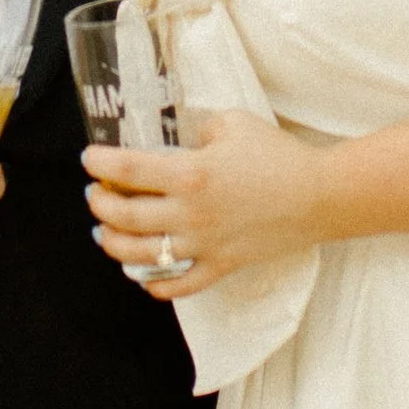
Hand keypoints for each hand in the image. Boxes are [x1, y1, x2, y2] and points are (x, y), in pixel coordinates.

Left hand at [83, 107, 321, 298]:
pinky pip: (180, 285)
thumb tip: (180, 138)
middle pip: (124, 216)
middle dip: (100, 205)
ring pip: (141, 256)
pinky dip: (156, 285)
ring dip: (113, 244)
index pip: (127, 171)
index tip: (89, 159)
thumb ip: (198, 129)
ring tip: (104, 233)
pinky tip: (144, 275)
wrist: (319, 196)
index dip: (99, 164)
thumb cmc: (277, 155)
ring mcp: (204, 245)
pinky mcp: (221, 266)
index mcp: (190, 174)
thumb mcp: (232, 123)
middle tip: (95, 195)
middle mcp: (190, 214)